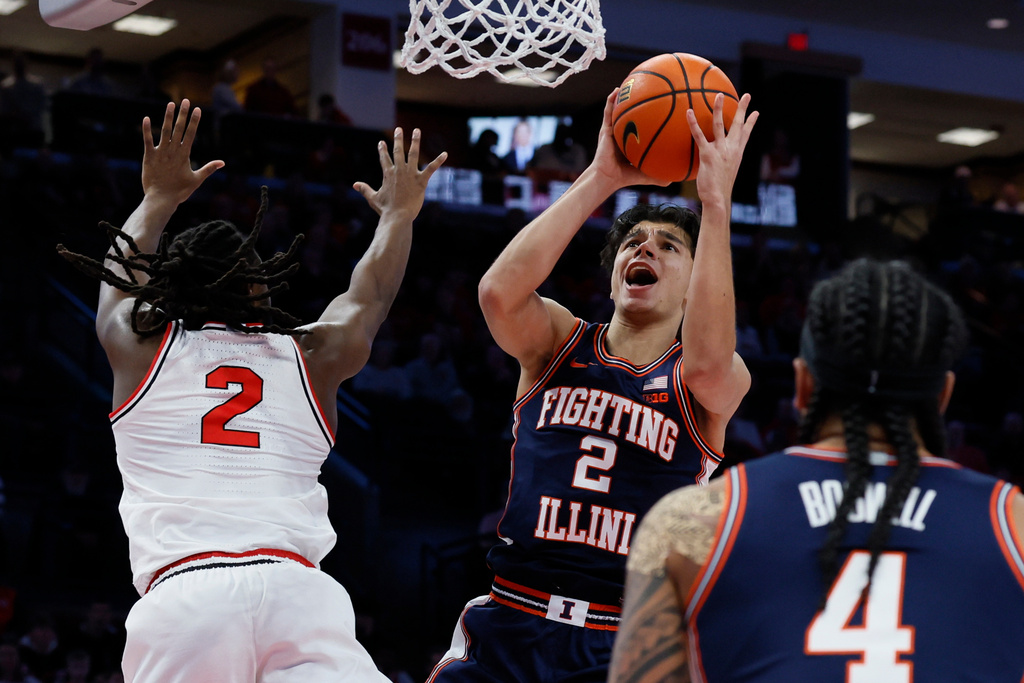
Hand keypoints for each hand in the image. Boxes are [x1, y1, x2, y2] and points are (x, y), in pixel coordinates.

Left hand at [142, 99, 223, 205]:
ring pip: (165, 131)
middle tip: (185, 100)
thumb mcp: (196, 180)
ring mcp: (160, 153)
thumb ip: (209, 169)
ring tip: (171, 104)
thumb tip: (222, 162)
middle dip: (183, 114)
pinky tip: (147, 118)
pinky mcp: (149, 156)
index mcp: (184, 155)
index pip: (190, 134)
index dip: (194, 121)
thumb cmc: (179, 191)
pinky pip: (147, 140)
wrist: (161, 199)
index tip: (197, 109)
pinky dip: (147, 130)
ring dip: (168, 117)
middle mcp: (172, 151)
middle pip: (179, 129)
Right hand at [354, 128, 446, 217]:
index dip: (382, 150)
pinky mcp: (421, 181)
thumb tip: (355, 184)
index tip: (381, 142)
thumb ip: (365, 189)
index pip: (384, 159)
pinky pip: (431, 168)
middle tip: (399, 129)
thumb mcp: (373, 198)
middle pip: (398, 151)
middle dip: (398, 139)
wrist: (397, 216)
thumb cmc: (385, 209)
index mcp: (388, 174)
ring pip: (413, 154)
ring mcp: (410, 175)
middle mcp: (399, 171)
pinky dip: (439, 161)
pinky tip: (445, 154)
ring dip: (415, 141)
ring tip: (416, 130)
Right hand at [590, 89, 669, 189]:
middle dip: (638, 102)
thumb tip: (675, 180)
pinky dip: (611, 100)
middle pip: (631, 114)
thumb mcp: (645, 173)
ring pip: (618, 109)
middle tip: (649, 89)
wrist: (607, 177)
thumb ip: (658, 175)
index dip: (648, 117)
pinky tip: (616, 90)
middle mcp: (621, 133)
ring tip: (629, 82)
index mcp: (630, 141)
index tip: (659, 107)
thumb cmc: (624, 177)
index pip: (640, 126)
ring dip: (622, 96)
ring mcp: (612, 130)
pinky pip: (608, 111)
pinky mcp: (605, 129)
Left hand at [687, 92, 757, 208]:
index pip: (746, 134)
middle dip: (743, 109)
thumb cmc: (719, 190)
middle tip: (747, 95)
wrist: (718, 198)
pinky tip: (688, 112)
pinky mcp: (707, 154)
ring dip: (719, 108)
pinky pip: (699, 135)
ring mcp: (720, 150)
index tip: (756, 112)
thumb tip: (717, 163)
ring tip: (719, 95)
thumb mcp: (725, 173)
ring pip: (720, 124)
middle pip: (738, 124)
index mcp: (737, 153)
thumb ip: (722, 163)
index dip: (751, 122)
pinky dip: (693, 123)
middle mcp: (731, 149)